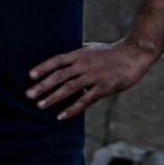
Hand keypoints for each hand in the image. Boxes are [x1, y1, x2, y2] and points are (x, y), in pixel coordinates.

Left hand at [26, 38, 157, 122]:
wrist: (135, 54)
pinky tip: (61, 116)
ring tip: (40, 105)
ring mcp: (94, 76)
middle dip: (43, 85)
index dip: (43, 68)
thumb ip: (77, 54)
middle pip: (60, 75)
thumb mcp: (92, 48)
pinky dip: (72, 108)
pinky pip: (85, 100)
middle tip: (28, 95)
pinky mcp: (104, 88)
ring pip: (70, 88)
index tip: (30, 76)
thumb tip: (61, 59)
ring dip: (53, 97)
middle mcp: (84, 65)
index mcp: (80, 54)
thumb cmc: (112, 52)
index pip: (57, 60)